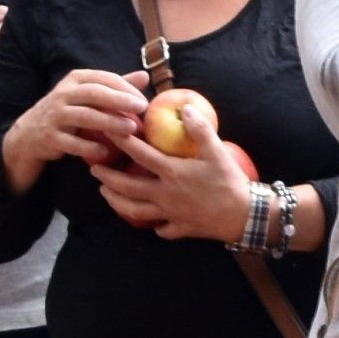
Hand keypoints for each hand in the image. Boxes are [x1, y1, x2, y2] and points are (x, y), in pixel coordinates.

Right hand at [2, 68, 146, 192]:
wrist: (31, 133)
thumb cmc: (69, 111)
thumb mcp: (89, 95)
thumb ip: (115, 87)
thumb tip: (145, 77)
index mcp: (76, 80)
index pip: (104, 78)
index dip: (126, 88)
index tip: (145, 101)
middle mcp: (63, 94)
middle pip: (94, 93)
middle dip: (119, 99)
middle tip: (142, 107)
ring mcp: (55, 115)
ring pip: (84, 116)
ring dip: (109, 122)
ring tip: (131, 129)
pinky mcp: (50, 137)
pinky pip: (72, 142)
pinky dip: (89, 147)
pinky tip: (107, 152)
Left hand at [96, 123, 257, 243]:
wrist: (244, 216)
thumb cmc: (230, 182)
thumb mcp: (217, 151)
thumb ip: (199, 129)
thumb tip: (184, 108)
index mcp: (171, 172)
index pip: (139, 154)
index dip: (121, 140)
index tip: (106, 130)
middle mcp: (164, 194)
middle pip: (127, 186)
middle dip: (108, 176)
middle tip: (93, 168)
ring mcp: (170, 213)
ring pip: (135, 211)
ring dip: (117, 202)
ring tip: (106, 193)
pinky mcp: (181, 228)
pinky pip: (161, 229)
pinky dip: (154, 226)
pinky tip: (152, 223)